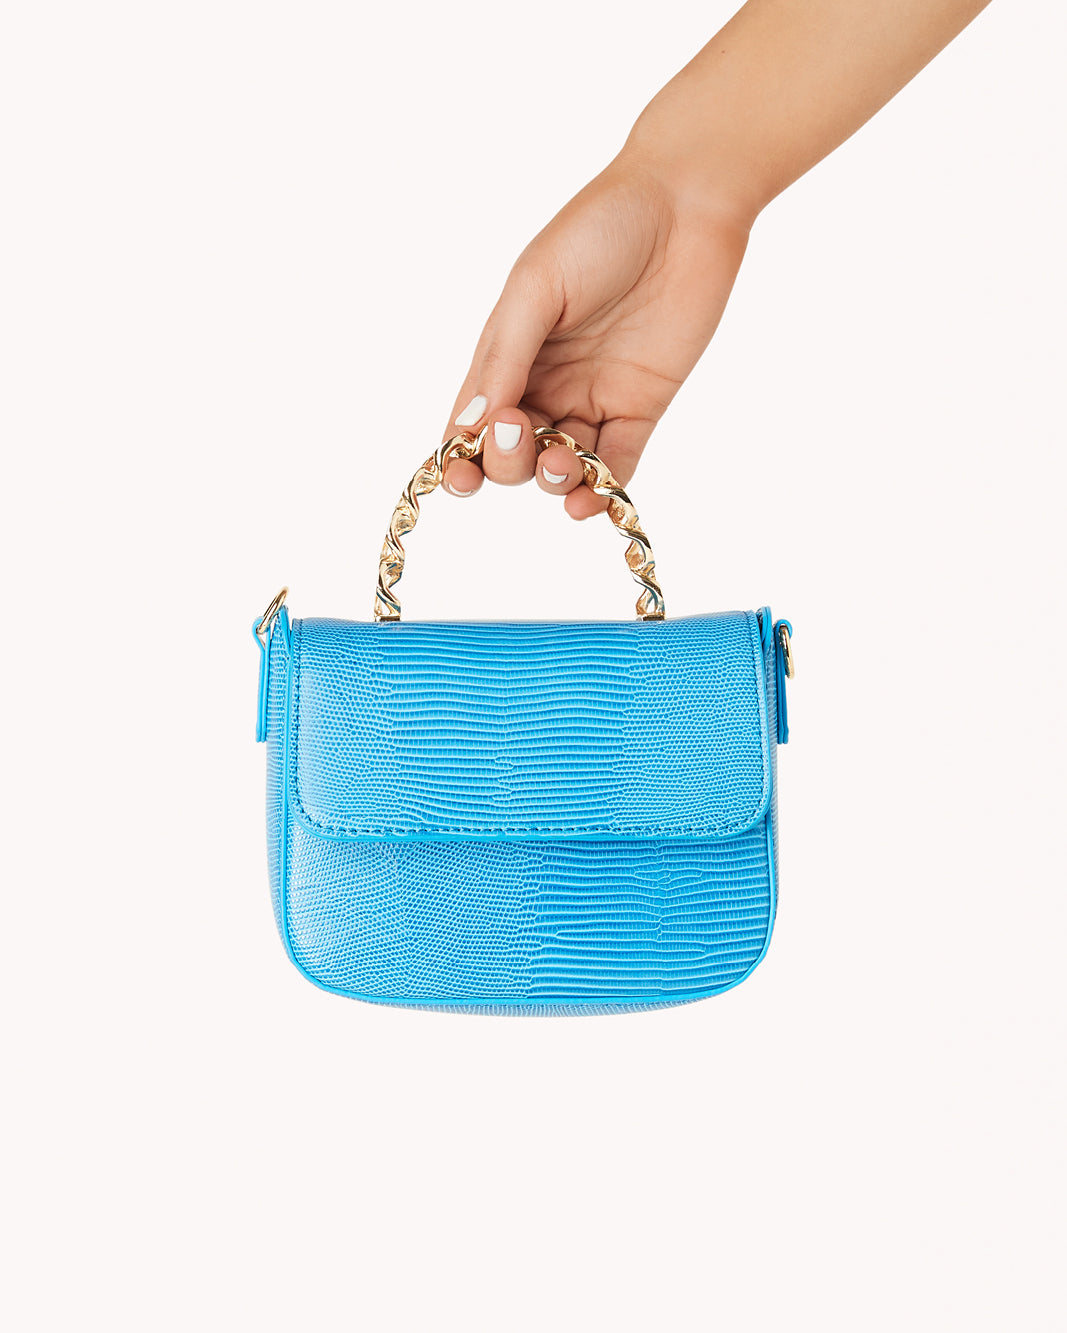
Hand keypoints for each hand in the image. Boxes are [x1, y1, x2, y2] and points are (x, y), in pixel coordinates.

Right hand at [442, 153, 750, 517]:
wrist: (686, 204)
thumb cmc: (599, 228)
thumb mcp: (537, 287)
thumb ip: (504, 356)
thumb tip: (469, 422)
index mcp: (509, 353)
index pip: (473, 420)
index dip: (461, 456)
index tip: (461, 474)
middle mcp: (547, 383)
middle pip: (513, 451)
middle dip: (508, 462)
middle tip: (522, 436)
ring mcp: (594, 398)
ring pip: (561, 465)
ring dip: (552, 479)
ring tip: (561, 465)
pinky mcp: (642, 408)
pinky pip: (616, 464)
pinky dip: (600, 491)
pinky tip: (588, 500)